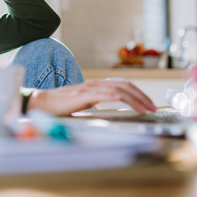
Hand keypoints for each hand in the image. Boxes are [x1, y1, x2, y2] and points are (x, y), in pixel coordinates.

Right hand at [26, 79, 156, 115]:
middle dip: (142, 96)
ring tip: (144, 108)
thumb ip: (98, 105)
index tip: (150, 105)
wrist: (43, 103)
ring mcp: (89, 88)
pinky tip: (120, 99)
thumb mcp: (85, 105)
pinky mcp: (81, 96)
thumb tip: (113, 112)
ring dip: (134, 99)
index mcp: (98, 86)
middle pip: (125, 86)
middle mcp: (95, 84)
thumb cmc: (62, 106)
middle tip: (153, 107)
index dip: (139, 94)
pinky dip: (112, 95)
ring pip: (117, 90)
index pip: (124, 86)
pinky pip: (100, 94)